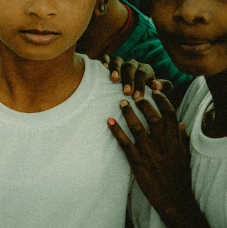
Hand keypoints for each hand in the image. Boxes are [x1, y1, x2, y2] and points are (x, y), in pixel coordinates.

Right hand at [101, 56, 169, 98]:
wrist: (135, 94)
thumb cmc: (146, 94)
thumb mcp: (158, 92)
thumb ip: (163, 87)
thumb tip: (156, 85)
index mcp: (145, 70)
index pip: (143, 74)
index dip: (140, 84)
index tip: (137, 97)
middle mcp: (133, 65)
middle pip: (130, 67)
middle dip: (128, 79)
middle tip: (126, 92)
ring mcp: (121, 63)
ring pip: (118, 60)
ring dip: (116, 69)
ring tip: (114, 80)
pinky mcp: (109, 64)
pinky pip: (106, 59)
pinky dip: (105, 61)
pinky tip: (103, 67)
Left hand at [108, 92, 202, 225]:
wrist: (174, 200)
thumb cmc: (178, 177)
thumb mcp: (183, 156)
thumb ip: (180, 139)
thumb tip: (180, 124)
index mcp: (175, 141)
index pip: (170, 115)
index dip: (162, 101)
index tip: (154, 92)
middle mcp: (163, 145)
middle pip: (152, 117)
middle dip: (143, 103)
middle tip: (133, 94)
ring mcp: (149, 153)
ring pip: (137, 128)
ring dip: (128, 113)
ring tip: (121, 102)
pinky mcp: (137, 162)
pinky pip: (125, 143)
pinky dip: (116, 131)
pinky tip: (109, 121)